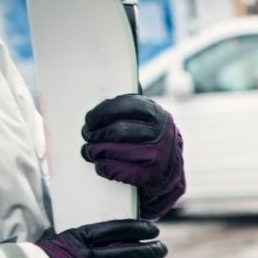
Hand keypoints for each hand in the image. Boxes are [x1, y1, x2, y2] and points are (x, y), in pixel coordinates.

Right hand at [37, 219, 167, 257]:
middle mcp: (89, 256)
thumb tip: (122, 235)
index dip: (140, 229)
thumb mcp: (67, 240)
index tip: (153, 230)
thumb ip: (91, 238)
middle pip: (131, 252)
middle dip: (152, 252)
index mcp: (81, 238)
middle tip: (162, 251)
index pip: (119, 229)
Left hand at [81, 94, 184, 219]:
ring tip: (89, 152)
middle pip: (116, 131)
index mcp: (160, 115)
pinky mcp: (153, 177)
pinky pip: (116, 170)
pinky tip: (101, 165)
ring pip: (112, 151)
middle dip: (95, 135)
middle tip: (87, 137)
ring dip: (94, 152)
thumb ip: (137, 107)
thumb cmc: (152, 145)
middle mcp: (163, 134)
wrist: (171, 178)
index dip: (102, 113)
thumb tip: (128, 79)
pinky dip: (103, 168)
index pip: (126, 106)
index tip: (90, 120)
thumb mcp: (151, 123)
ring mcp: (160, 156)